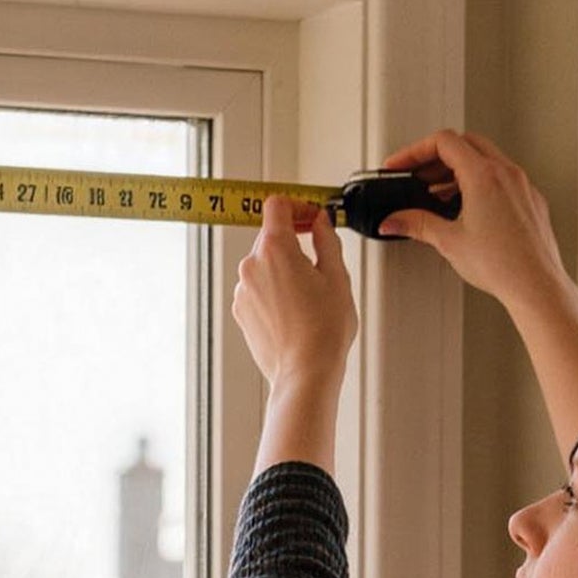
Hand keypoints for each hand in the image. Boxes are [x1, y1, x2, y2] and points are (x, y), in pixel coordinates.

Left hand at [227, 195, 357, 398]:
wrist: (304, 372)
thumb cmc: (323, 330)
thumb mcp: (336, 275)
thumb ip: (326, 240)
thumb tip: (321, 221)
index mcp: (275, 249)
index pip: (277, 205)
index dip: (296, 206)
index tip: (310, 216)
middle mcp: (251, 266)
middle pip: (269, 235)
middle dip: (293, 240)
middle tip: (318, 256)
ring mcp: (242, 289)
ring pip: (263, 263)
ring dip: (283, 267)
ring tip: (309, 292)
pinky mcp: (240, 310)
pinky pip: (257, 287)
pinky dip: (273, 289)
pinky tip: (294, 308)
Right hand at [374, 128, 569, 313]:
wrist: (535, 285)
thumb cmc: (503, 265)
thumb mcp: (449, 241)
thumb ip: (417, 224)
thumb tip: (396, 220)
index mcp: (484, 176)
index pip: (443, 142)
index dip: (415, 151)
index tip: (402, 165)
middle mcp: (507, 173)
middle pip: (465, 143)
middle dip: (436, 156)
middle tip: (419, 176)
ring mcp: (522, 185)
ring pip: (486, 158)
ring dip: (458, 169)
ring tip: (439, 194)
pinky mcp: (530, 199)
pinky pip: (503, 176)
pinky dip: (480, 181)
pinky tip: (468, 206)